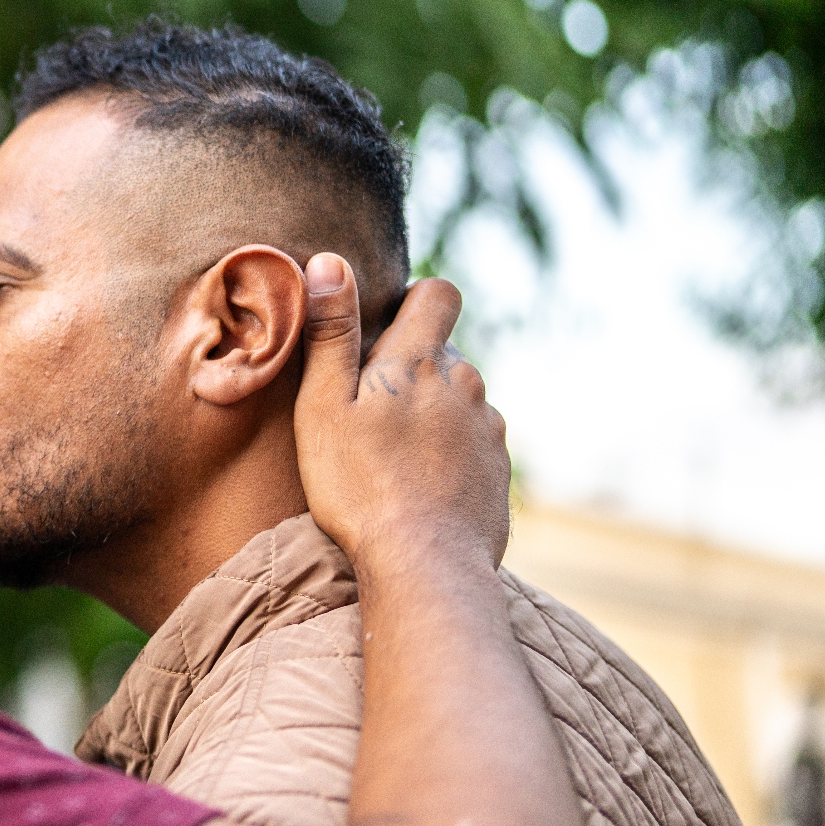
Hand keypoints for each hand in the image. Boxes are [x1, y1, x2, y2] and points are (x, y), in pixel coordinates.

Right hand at [293, 253, 510, 574]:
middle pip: (442, 354)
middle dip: (411, 370)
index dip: (415, 299)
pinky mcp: (500, 471)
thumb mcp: (324, 405)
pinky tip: (418, 489)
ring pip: (458, 401)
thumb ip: (331, 332)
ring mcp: (490, 430)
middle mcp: (468, 385)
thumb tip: (329, 261)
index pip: (439, 293)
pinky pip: (472, 445)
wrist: (425, 564)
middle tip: (367, 414)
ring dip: (431, 415)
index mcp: (421, 360)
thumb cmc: (359, 485)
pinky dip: (448, 455)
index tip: (385, 328)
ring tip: (391, 460)